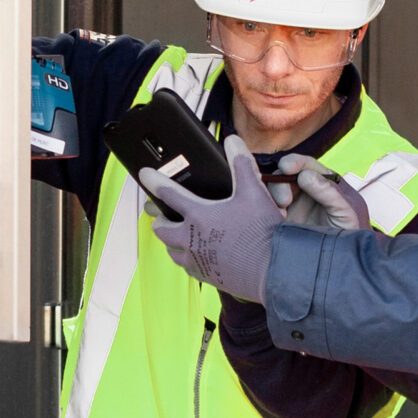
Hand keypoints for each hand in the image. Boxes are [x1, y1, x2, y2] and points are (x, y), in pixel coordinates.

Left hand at [140, 134, 281, 302]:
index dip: (154, 181)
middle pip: (162, 229)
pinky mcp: (207, 277)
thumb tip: (232, 141)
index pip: (168, 194)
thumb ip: (241, 164)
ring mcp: (197, 260)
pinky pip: (188, 268)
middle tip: (164, 215)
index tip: (144, 174)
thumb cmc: (261, 232)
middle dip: (161, 220)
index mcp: (198, 215)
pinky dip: (189, 259)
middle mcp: (191, 239)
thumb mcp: (253, 192)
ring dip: (172, 242)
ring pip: (172, 251)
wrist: (273, 269)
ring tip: (180, 236)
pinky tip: (199, 256)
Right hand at [273, 154, 369, 230]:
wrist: (343, 261)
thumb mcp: (345, 212)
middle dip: (281, 184)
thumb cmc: (351, 233)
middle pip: (285, 176)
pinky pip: (269, 208)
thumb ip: (328, 192)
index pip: (307, 165)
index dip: (294, 162)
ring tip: (282, 215)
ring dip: (274, 198)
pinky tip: (277, 221)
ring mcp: (293, 205)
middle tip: (284, 201)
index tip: (286, 167)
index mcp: (324, 182)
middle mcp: (306, 190)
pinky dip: (268, 211)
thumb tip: (305, 175)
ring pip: (275, 191)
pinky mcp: (283, 219)